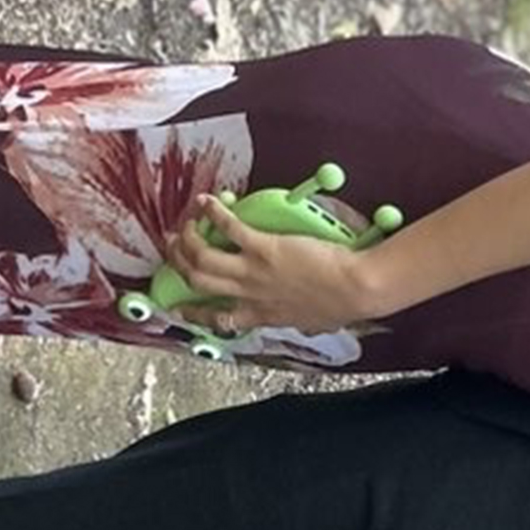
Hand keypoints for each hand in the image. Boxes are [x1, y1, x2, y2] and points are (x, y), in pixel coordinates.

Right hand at [164, 192, 384, 332]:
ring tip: (185, 227)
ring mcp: (254, 272)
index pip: (220, 320)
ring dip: (189, 241)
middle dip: (180, 265)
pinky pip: (230, 230)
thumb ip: (303, 323)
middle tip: (174, 250)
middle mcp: (252, 295)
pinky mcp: (264, 249)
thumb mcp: (316, 323)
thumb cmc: (343, 305)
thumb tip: (308, 326)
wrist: (356, 289)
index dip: (194, 314)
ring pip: (203, 259)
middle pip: (200, 283)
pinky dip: (214, 214)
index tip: (178, 307)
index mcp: (264, 315)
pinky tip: (206, 203)